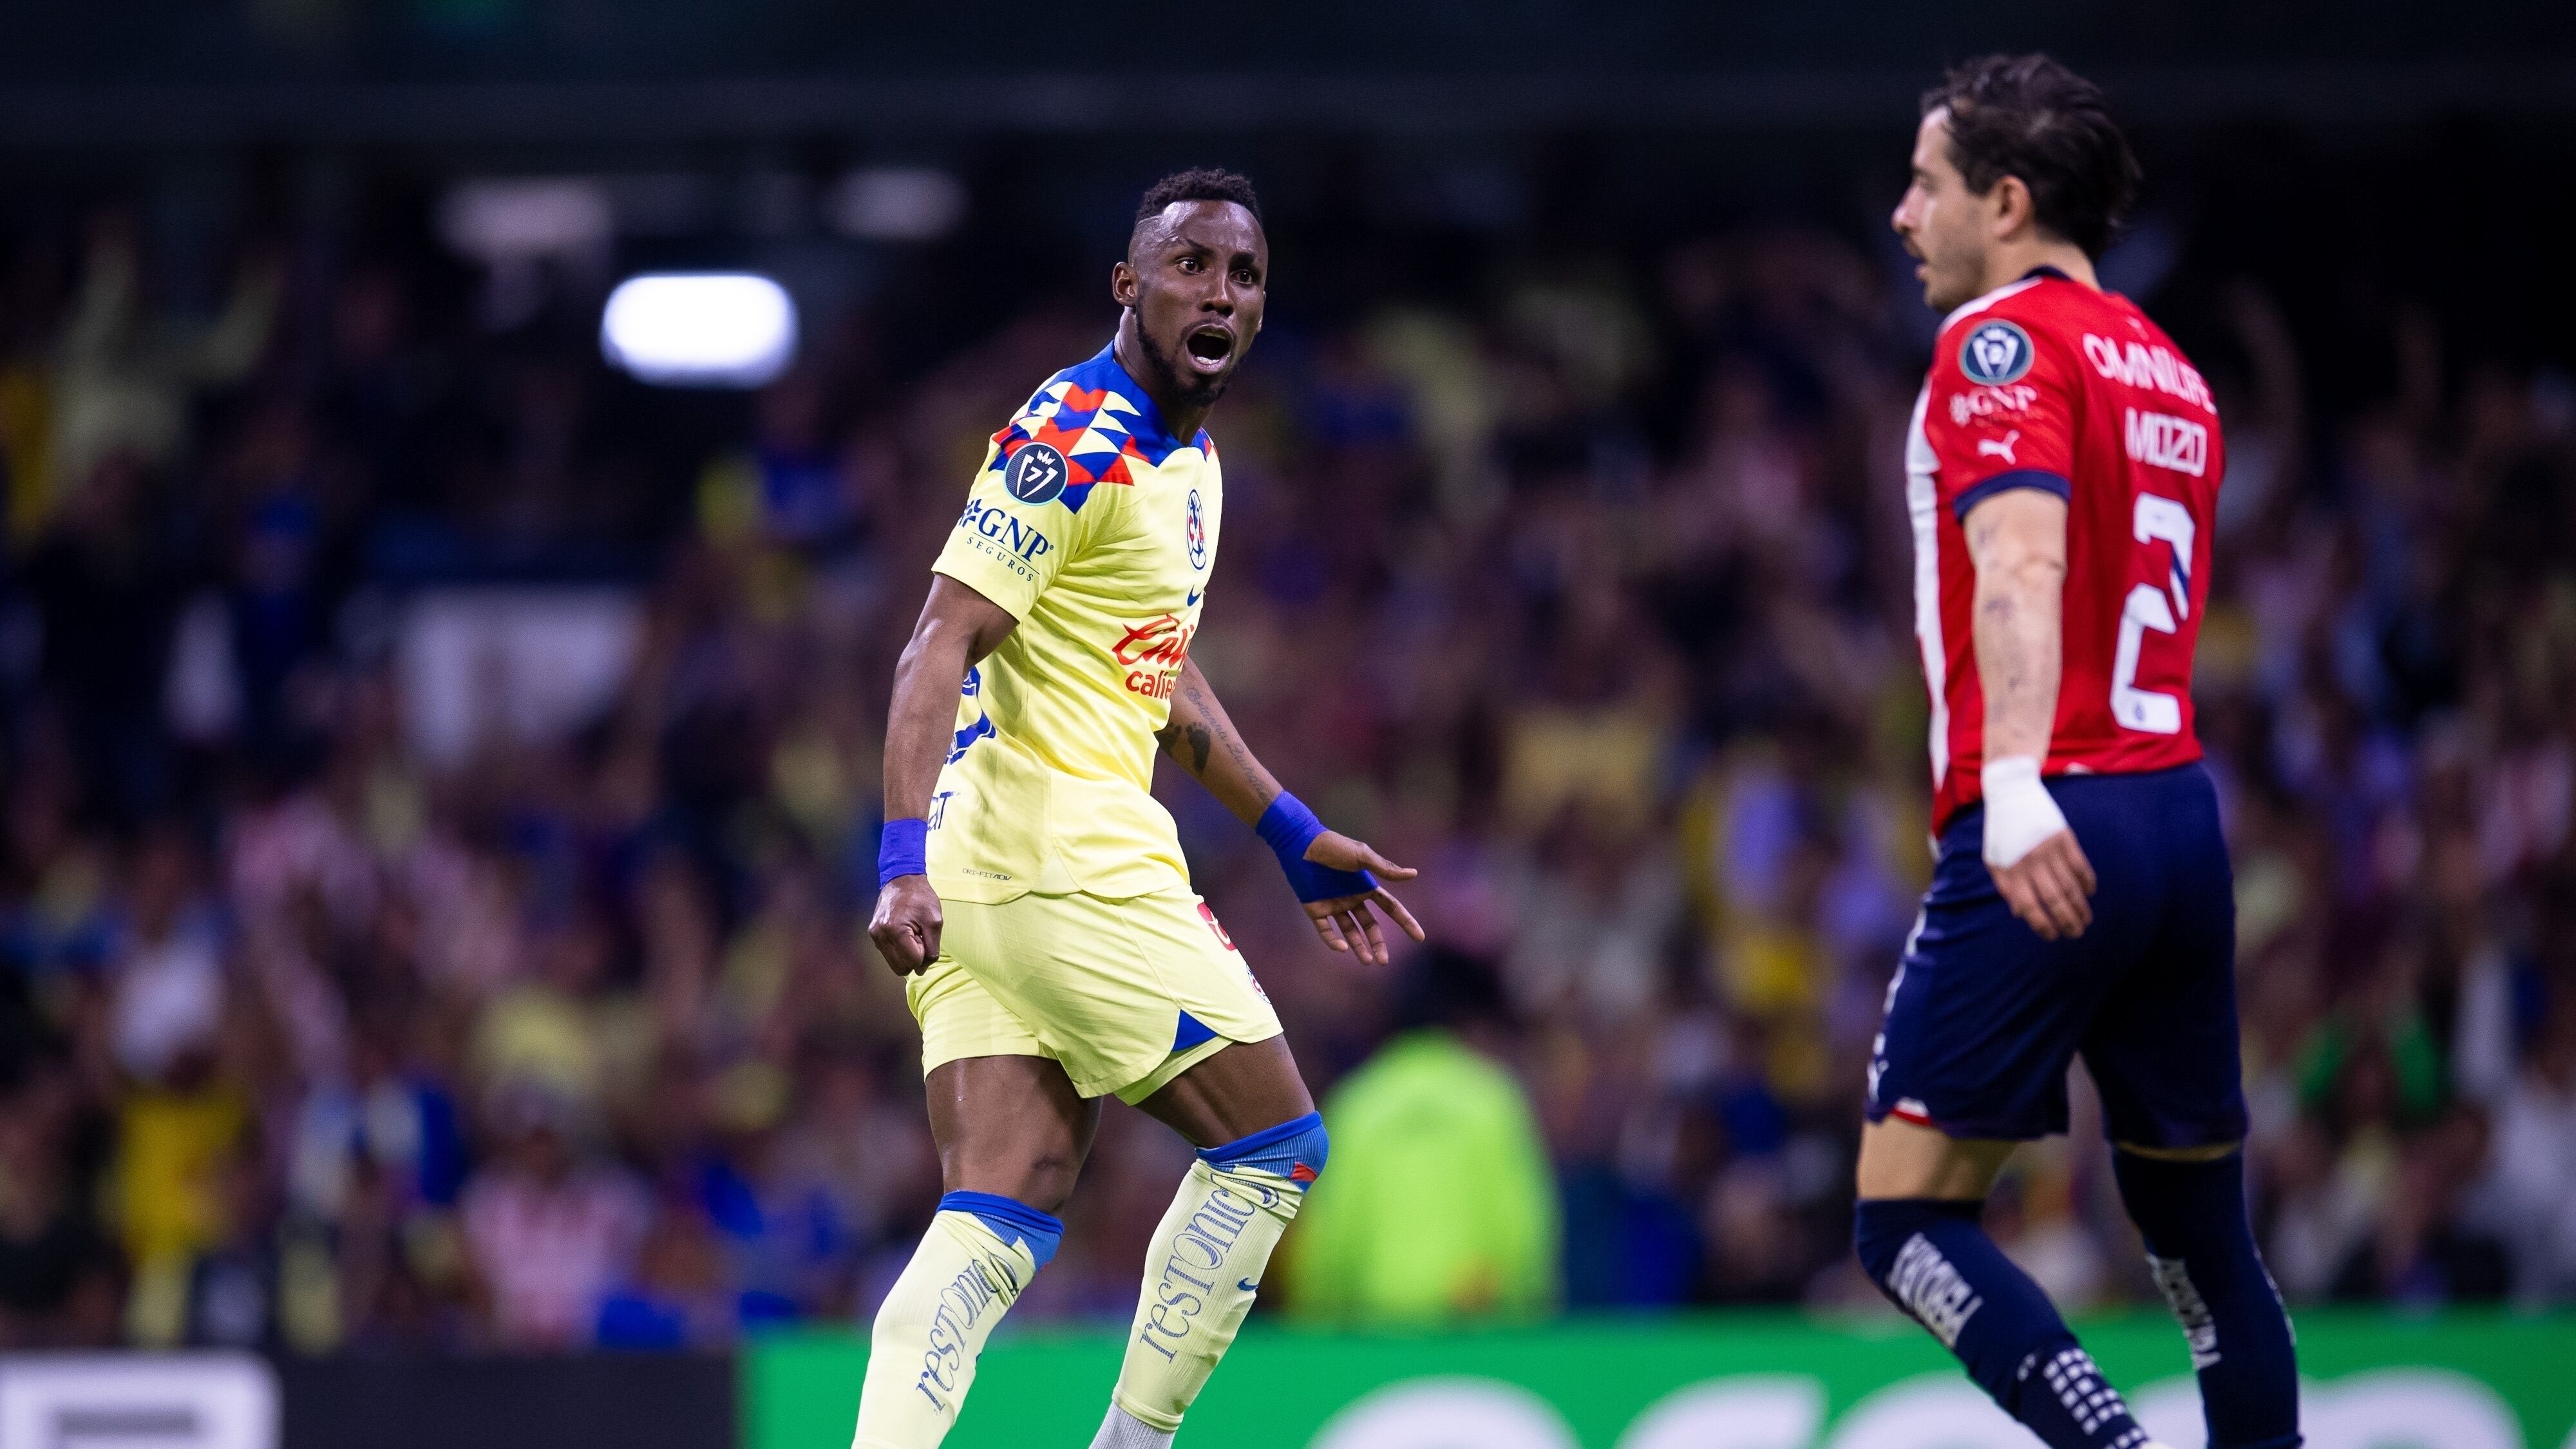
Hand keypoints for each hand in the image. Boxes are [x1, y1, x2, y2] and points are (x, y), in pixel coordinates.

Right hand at [868, 876, 943, 974]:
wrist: (902, 879)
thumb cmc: (921, 898)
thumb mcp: (935, 922)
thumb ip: (932, 949)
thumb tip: (921, 970)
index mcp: (895, 930)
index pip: (914, 961)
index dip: (924, 953)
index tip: (924, 935)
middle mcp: (880, 935)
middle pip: (902, 967)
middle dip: (914, 957)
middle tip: (919, 936)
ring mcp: (874, 935)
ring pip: (894, 964)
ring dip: (907, 954)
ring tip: (912, 934)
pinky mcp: (873, 934)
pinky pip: (889, 954)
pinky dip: (900, 950)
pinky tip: (904, 933)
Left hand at [1299, 832, 1424, 966]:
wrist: (1302, 844)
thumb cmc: (1334, 846)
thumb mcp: (1362, 856)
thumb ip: (1386, 868)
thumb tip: (1414, 874)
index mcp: (1366, 887)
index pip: (1391, 908)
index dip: (1405, 922)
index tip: (1419, 937)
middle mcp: (1352, 899)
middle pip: (1370, 926)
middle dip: (1378, 944)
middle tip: (1383, 961)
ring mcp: (1334, 905)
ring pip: (1350, 932)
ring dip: (1358, 947)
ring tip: (1367, 962)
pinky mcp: (1315, 909)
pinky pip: (1325, 930)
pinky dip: (1333, 941)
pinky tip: (1342, 948)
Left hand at [1991, 829, 2095, 940]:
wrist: (2012, 796)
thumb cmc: (2001, 833)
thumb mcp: (1993, 860)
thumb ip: (2005, 887)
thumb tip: (2020, 913)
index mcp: (2012, 871)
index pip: (2029, 907)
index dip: (2042, 925)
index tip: (2053, 935)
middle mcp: (2032, 863)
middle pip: (2054, 900)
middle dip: (2068, 921)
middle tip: (2076, 933)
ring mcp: (2050, 851)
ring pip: (2070, 886)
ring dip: (2080, 907)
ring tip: (2086, 920)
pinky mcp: (2065, 839)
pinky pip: (2081, 866)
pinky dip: (2087, 882)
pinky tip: (2089, 893)